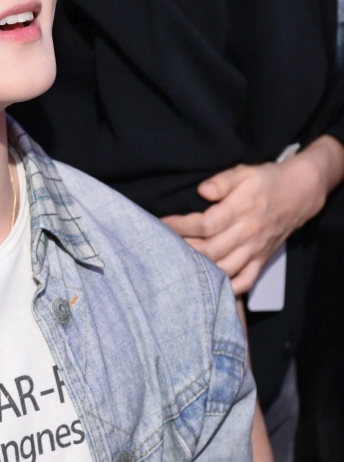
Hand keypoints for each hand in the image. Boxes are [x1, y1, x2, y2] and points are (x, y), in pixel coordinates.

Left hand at [162, 136, 343, 293]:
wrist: (299, 193)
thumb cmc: (266, 181)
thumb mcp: (244, 172)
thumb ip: (222, 181)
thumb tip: (202, 191)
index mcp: (241, 209)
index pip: (205, 224)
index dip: (180, 226)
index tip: (162, 224)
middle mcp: (248, 233)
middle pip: (211, 250)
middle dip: (183, 250)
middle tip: (163, 246)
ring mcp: (255, 249)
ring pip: (225, 269)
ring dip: (201, 270)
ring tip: (178, 266)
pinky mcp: (261, 260)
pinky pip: (246, 281)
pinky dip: (229, 289)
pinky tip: (210, 289)